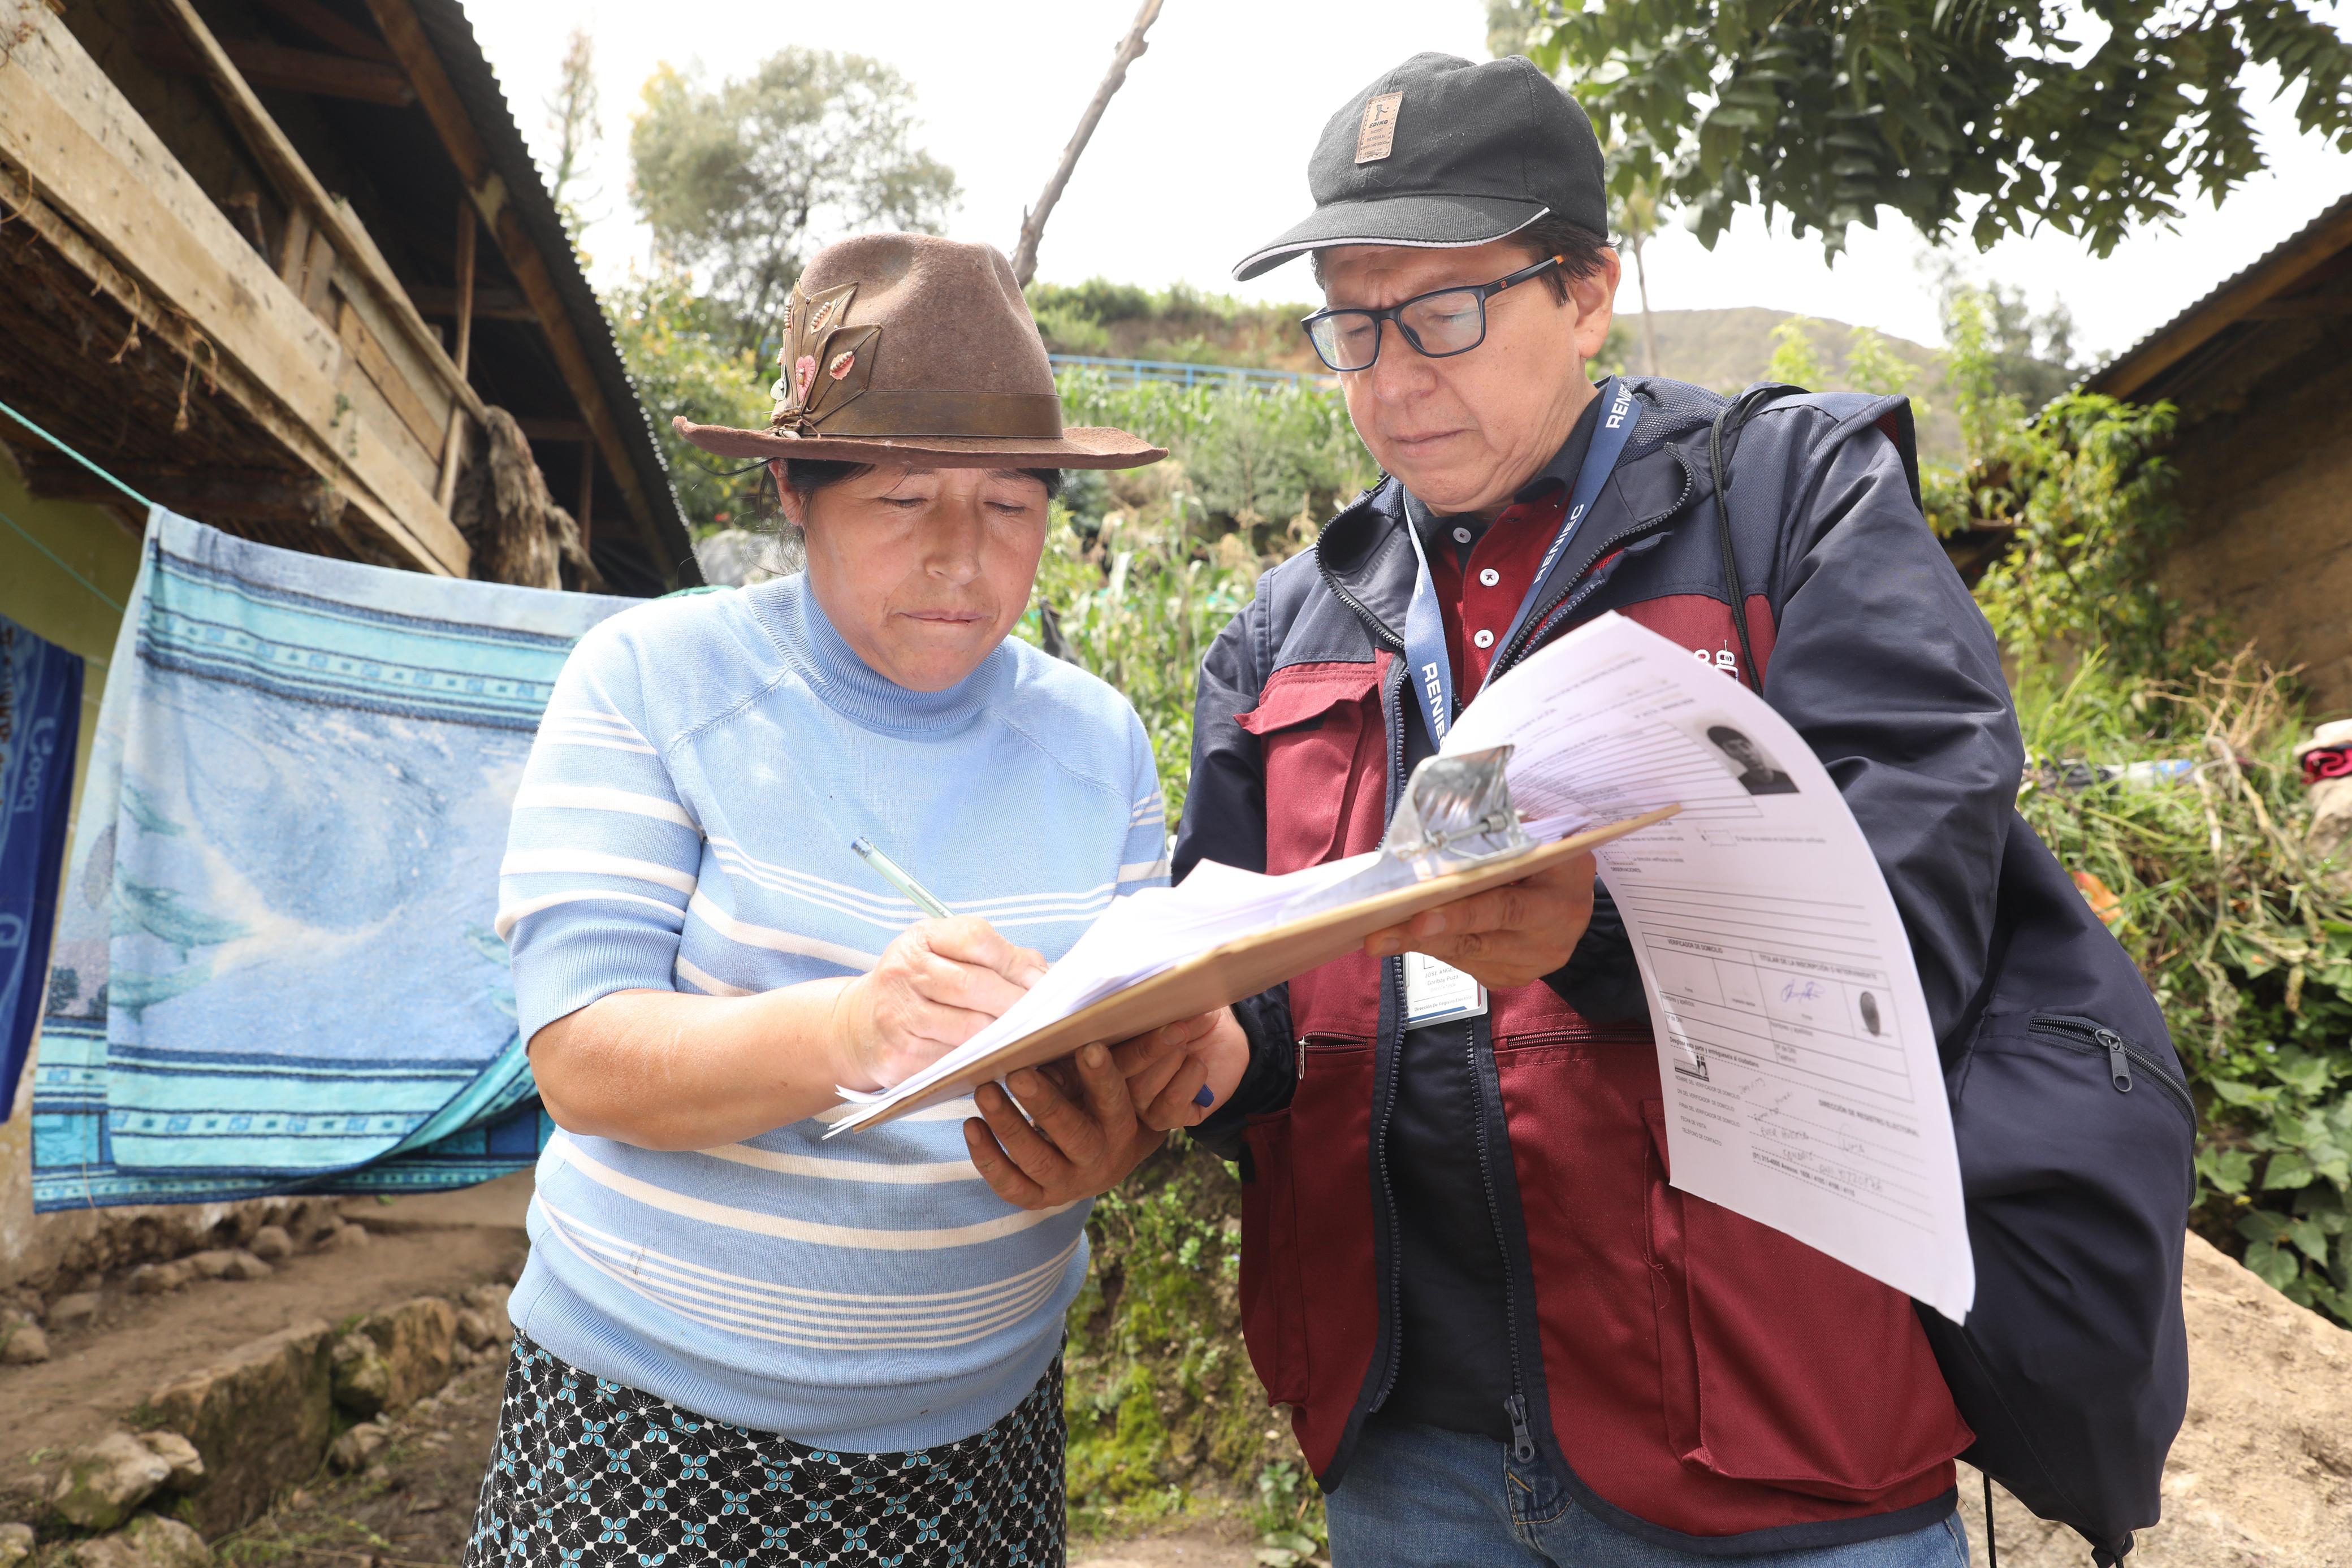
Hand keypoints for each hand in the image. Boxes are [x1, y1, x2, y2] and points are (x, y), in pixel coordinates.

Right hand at [829, 917, 1046, 1090]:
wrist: (860, 1027)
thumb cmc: (920, 987)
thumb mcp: (949, 957)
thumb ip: (999, 958)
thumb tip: (1044, 977)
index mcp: (922, 938)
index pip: (976, 938)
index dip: (1015, 962)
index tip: (1042, 983)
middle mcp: (904, 971)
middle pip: (973, 984)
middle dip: (1015, 1002)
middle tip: (1044, 1017)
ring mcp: (898, 1014)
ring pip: (967, 1028)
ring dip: (1003, 1036)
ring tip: (1026, 1039)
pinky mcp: (899, 1055)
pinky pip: (953, 1060)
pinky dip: (980, 1060)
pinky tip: (995, 1058)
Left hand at [966, 1043, 1160, 1208]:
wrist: (1104, 1163)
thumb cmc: (1100, 1105)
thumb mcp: (1109, 1085)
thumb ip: (1092, 1063)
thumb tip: (1068, 1030)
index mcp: (1123, 1128)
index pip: (1114, 1102)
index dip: (1102, 1077)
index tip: (1088, 1047)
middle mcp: (1099, 1161)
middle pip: (1073, 1135)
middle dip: (1043, 1104)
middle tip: (1016, 1073)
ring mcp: (1068, 1184)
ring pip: (1036, 1160)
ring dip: (1008, 1125)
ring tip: (984, 1091)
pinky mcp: (1039, 1198)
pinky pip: (1010, 1185)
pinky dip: (988, 1158)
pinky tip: (972, 1126)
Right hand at [1110, 1008, 1249, 1132]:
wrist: (1221, 1038)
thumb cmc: (1188, 1018)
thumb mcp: (1175, 1008)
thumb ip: (1155, 1013)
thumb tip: (1145, 1009)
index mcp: (1105, 1051)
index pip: (1090, 1054)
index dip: (1097, 1048)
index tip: (1112, 1032)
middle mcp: (1113, 1082)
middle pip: (1111, 1075)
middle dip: (1145, 1050)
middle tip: (1176, 1030)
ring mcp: (1138, 1104)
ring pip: (1139, 1089)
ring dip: (1171, 1060)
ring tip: (1186, 1042)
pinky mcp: (1166, 1118)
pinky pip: (1171, 1102)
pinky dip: (1190, 1078)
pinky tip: (1199, 1065)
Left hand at [1360, 850, 1596, 989]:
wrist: (1571, 892)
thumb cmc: (1543, 851)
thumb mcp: (1534, 833)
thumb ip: (1496, 837)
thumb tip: (1437, 836)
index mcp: (1564, 891)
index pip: (1507, 905)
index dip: (1463, 912)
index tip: (1420, 914)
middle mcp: (1554, 933)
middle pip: (1481, 937)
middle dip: (1426, 934)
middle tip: (1380, 935)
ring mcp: (1535, 961)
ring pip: (1468, 954)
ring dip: (1420, 945)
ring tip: (1379, 936)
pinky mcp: (1513, 976)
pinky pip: (1467, 963)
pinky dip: (1435, 948)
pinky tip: (1406, 937)